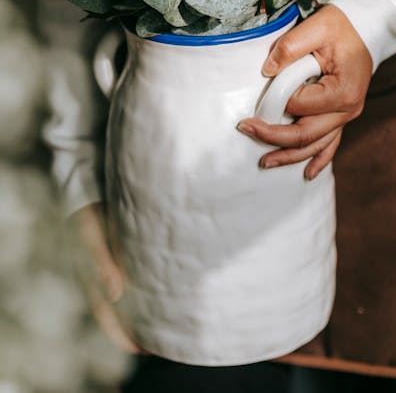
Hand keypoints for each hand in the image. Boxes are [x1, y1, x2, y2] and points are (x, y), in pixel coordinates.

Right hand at [70, 203, 141, 353]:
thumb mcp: (94, 239)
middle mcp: (98, 279)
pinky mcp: (115, 259)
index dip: (120, 336)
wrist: (87, 195)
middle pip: (115, 314)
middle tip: (155, 345)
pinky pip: (126, 284)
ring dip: (136, 316)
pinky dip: (138, 295)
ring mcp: (107, 270)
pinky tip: (153, 296)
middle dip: (132, 331)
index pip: (105, 317)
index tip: (138, 350)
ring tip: (159, 326)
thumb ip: (103, 264)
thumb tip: (116, 293)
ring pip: (122, 301)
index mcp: (91, 280)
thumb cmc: (89, 218)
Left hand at [237, 4, 372, 179]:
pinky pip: (330, 143)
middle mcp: (348, 109)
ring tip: (265, 162)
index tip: (263, 88)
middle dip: (273, 138)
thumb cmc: (341, 27)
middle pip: (306, 134)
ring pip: (316, 145)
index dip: (277, 99)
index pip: (299, 104)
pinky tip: (307, 174)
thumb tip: (266, 70)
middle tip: (245, 130)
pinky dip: (319, 159)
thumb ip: (289, 47)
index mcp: (342, 90)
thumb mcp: (316, 27)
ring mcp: (346, 116)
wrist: (366, 29)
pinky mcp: (342, 115)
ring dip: (290, 156)